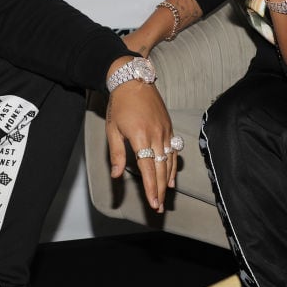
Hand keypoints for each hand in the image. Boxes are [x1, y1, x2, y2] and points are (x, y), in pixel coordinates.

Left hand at [104, 76, 175, 212]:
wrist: (133, 80)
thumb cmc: (119, 105)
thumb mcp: (112, 129)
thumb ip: (116, 154)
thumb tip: (115, 175)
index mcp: (140, 137)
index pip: (148, 169)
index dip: (151, 188)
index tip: (153, 203)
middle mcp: (156, 135)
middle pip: (161, 169)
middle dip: (160, 190)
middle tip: (158, 206)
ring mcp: (165, 131)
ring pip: (170, 162)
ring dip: (168, 181)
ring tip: (165, 196)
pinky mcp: (169, 126)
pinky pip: (174, 151)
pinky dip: (173, 166)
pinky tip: (171, 178)